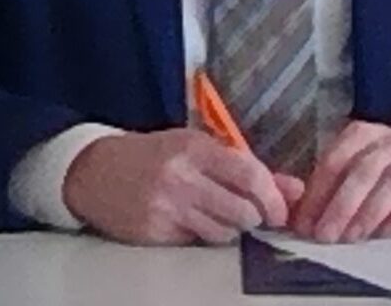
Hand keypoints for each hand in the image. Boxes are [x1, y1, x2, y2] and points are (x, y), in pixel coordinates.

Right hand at [62, 129, 303, 244]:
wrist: (95, 171)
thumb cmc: (156, 155)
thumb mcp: (200, 148)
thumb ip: (248, 168)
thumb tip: (296, 190)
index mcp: (196, 149)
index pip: (249, 175)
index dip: (273, 197)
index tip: (283, 211)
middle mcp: (181, 178)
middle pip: (241, 211)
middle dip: (256, 218)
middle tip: (252, 214)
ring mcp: (165, 208)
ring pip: (223, 233)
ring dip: (232, 229)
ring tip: (220, 214)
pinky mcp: (152, 233)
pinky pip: (196, 242)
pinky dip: (204, 235)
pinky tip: (193, 220)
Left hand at [291, 119, 390, 243]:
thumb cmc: (387, 162)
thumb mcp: (358, 159)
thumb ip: (329, 183)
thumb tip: (296, 216)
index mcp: (362, 135)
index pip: (335, 160)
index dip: (317, 194)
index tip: (303, 224)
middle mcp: (390, 143)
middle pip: (362, 171)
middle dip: (340, 205)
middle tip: (324, 235)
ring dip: (368, 212)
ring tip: (351, 237)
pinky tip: (384, 233)